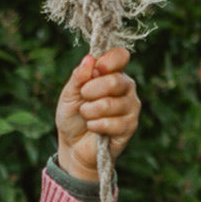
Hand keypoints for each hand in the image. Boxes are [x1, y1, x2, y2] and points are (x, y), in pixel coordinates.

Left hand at [55, 47, 138, 182]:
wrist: (73, 145)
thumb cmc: (73, 116)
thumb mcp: (69, 94)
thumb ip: (78, 77)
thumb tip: (89, 59)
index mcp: (112, 73)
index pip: (121, 56)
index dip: (107, 61)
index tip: (94, 71)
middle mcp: (126, 87)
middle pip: (115, 81)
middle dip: (91, 91)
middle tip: (83, 98)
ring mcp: (131, 107)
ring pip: (111, 104)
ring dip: (90, 111)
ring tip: (85, 115)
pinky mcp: (130, 126)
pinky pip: (112, 123)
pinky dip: (95, 125)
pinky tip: (93, 127)